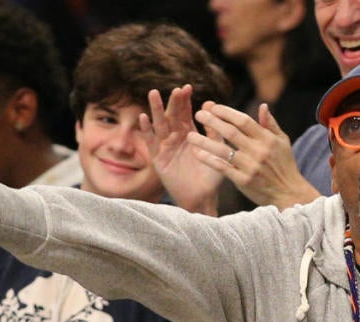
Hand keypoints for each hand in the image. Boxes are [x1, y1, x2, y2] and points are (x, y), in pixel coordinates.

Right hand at [141, 86, 222, 214]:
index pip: (185, 113)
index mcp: (189, 134)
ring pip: (159, 125)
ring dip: (155, 109)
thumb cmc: (212, 174)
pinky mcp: (158, 159)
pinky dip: (146, 130)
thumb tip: (209, 103)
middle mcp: (176, 138)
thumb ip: (213, 128)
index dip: (185, 101)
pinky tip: (143, 117)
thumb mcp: (216, 147)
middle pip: (171, 115)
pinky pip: (151, 142)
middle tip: (175, 89)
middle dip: (172, 102)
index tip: (186, 87)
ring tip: (153, 93)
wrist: (203, 197)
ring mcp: (166, 147)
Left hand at [186, 101, 320, 208]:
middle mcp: (258, 151)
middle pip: (231, 132)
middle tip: (198, 114)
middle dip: (212, 121)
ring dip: (204, 141)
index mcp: (267, 139)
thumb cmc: (285, 166)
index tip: (212, 107)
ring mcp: (250, 166)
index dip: (227, 112)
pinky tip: (197, 153)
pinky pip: (222, 168)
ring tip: (190, 136)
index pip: (243, 120)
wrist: (289, 194)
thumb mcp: (283, 142)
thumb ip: (271, 124)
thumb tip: (262, 106)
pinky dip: (209, 160)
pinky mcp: (244, 181)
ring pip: (223, 150)